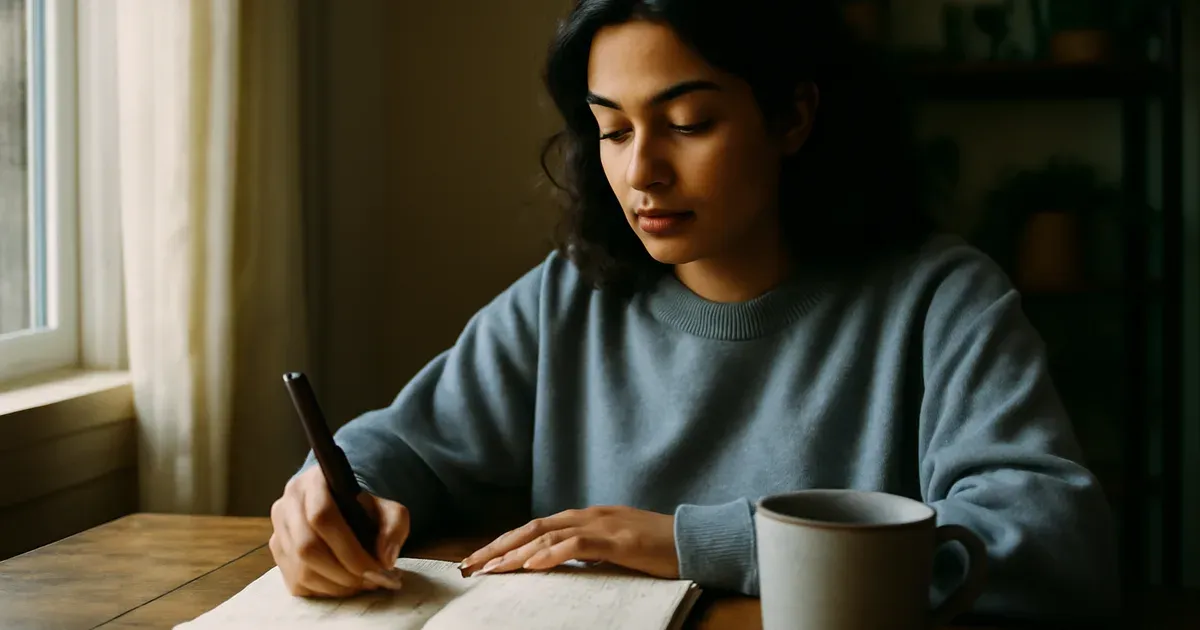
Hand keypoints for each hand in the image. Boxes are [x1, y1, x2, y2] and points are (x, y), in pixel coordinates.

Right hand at [269, 465, 409, 597]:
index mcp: (314, 482)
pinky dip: (324, 591)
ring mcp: (278, 530)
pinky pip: (296, 583)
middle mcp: (287, 504)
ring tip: (362, 584)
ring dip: (336, 585)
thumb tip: (384, 559)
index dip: (349, 550)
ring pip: (300, 570)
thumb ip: (395, 527)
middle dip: (344, 573)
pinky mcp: (278, 554)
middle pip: (307, 547)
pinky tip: (345, 585)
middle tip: (371, 582)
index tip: (376, 569)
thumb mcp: (390, 509)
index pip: (322, 516)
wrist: (344, 507)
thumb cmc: (366, 509)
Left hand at [459, 506, 677, 578]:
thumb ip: (587, 550)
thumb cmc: (658, 548)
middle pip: (532, 527)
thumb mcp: (614, 548)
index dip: (505, 542)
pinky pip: (578, 545)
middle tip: (470, 565)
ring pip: (548, 534)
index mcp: (586, 518)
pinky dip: (552, 554)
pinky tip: (532, 564)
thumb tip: (557, 561)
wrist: (696, 540)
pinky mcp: (618, 540)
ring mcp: (603, 525)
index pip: (536, 527)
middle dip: (498, 546)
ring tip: (491, 569)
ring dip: (516, 552)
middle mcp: (589, 516)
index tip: (481, 560)